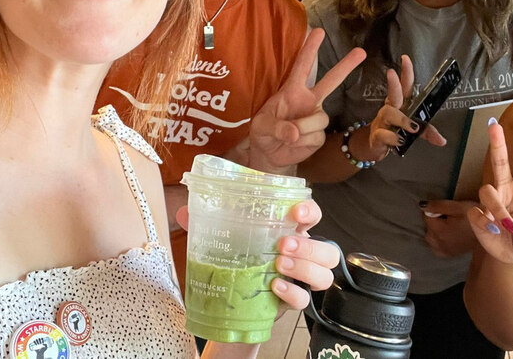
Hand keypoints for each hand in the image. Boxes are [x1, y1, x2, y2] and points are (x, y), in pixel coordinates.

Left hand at [174, 200, 337, 310]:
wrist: (231, 302)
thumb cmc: (235, 261)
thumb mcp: (223, 238)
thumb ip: (207, 222)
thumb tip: (184, 211)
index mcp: (289, 231)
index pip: (313, 215)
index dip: (311, 211)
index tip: (295, 211)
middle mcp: (302, 255)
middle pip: (328, 250)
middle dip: (309, 246)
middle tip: (282, 245)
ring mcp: (300, 279)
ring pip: (325, 274)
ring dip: (305, 268)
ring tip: (278, 265)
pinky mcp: (292, 301)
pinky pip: (305, 299)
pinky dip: (292, 293)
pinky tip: (274, 288)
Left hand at [249, 28, 365, 170]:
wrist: (270, 155)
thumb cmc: (263, 133)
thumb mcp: (261, 127)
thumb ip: (276, 127)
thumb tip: (294, 133)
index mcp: (292, 91)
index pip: (302, 67)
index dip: (309, 49)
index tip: (319, 31)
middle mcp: (308, 100)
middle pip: (330, 81)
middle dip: (346, 66)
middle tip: (361, 51)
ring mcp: (316, 117)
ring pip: (319, 118)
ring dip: (303, 129)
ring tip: (288, 136)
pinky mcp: (320, 135)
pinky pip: (316, 136)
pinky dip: (303, 143)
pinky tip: (295, 144)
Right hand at [363, 55, 445, 161]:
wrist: (375, 145)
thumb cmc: (394, 131)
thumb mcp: (413, 131)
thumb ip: (428, 132)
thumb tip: (442, 140)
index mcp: (401, 104)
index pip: (405, 85)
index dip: (406, 72)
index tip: (405, 58)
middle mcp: (391, 109)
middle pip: (393, 93)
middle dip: (393, 83)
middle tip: (391, 73)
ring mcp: (383, 121)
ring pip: (389, 113)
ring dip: (402, 119)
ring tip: (412, 128)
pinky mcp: (378, 134)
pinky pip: (384, 133)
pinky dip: (393, 137)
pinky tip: (399, 140)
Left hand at [422, 199, 478, 257]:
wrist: (490, 232)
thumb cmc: (475, 217)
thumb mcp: (457, 207)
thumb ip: (438, 206)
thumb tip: (421, 205)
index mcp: (439, 230)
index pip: (426, 217)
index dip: (436, 211)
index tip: (448, 211)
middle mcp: (438, 243)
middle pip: (428, 228)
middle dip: (435, 221)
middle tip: (450, 217)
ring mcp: (444, 250)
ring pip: (430, 238)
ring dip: (435, 231)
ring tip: (450, 226)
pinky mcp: (449, 254)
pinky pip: (436, 248)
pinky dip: (438, 241)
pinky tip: (447, 236)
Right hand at [467, 117, 512, 264]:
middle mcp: (507, 189)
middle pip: (500, 162)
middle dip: (497, 143)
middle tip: (494, 125)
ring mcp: (491, 201)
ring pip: (487, 191)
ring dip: (497, 208)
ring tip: (504, 226)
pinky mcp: (478, 215)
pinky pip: (476, 213)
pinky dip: (485, 223)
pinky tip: (493, 231)